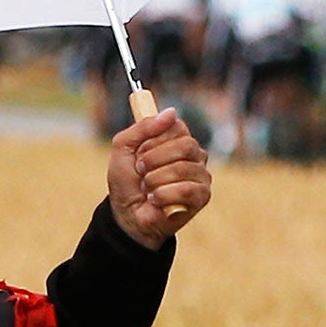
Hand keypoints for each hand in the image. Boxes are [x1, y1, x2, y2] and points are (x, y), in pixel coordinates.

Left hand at [108, 107, 211, 248]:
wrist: (126, 214)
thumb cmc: (127, 181)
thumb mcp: (123, 148)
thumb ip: (142, 127)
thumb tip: (171, 112)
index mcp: (177, 139)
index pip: (176, 126)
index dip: (154, 139)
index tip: (139, 152)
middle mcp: (193, 154)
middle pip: (185, 145)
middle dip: (155, 159)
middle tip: (141, 171)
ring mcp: (200, 175)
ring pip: (184, 169)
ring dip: (155, 180)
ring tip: (147, 189)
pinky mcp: (202, 196)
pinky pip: (187, 190)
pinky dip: (164, 195)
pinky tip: (155, 200)